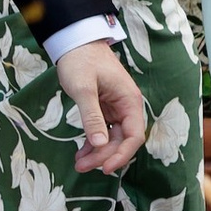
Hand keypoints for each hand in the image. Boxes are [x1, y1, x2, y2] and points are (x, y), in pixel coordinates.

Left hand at [56, 38, 145, 177]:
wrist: (75, 42)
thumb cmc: (81, 60)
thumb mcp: (83, 88)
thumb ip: (92, 116)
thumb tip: (100, 144)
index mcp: (129, 101)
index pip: (134, 136)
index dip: (122, 154)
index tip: (105, 167)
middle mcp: (127, 107)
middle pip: (122, 141)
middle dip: (104, 156)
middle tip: (82, 167)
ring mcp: (116, 109)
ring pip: (112, 139)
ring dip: (98, 153)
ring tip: (79, 164)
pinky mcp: (105, 109)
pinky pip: (103, 131)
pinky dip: (93, 143)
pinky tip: (81, 153)